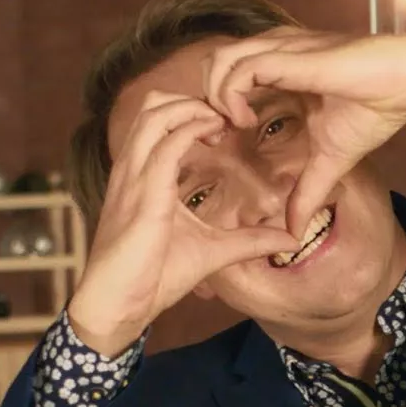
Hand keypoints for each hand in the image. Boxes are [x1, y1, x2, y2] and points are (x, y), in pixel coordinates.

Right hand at [68, 92, 301, 355]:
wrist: (116, 306)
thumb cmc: (152, 279)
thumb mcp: (212, 252)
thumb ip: (249, 241)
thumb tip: (289, 239)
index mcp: (142, 176)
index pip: (159, 120)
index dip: (193, 111)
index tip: (226, 126)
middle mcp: (133, 169)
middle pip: (154, 104)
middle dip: (193, 100)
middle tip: (228, 119)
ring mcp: (133, 178)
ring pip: (156, 113)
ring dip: (193, 108)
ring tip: (223, 123)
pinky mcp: (142, 194)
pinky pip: (166, 145)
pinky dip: (192, 130)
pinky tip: (216, 136)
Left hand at [202, 28, 405, 236]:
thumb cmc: (376, 109)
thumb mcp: (331, 160)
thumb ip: (308, 192)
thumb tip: (295, 231)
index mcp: (280, 71)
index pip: (225, 76)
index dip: (214, 108)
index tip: (221, 140)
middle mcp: (273, 54)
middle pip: (210, 65)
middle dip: (204, 101)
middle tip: (219, 136)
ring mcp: (279, 51)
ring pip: (217, 62)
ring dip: (214, 98)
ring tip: (232, 128)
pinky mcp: (289, 55)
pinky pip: (238, 68)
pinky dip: (230, 95)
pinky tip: (244, 121)